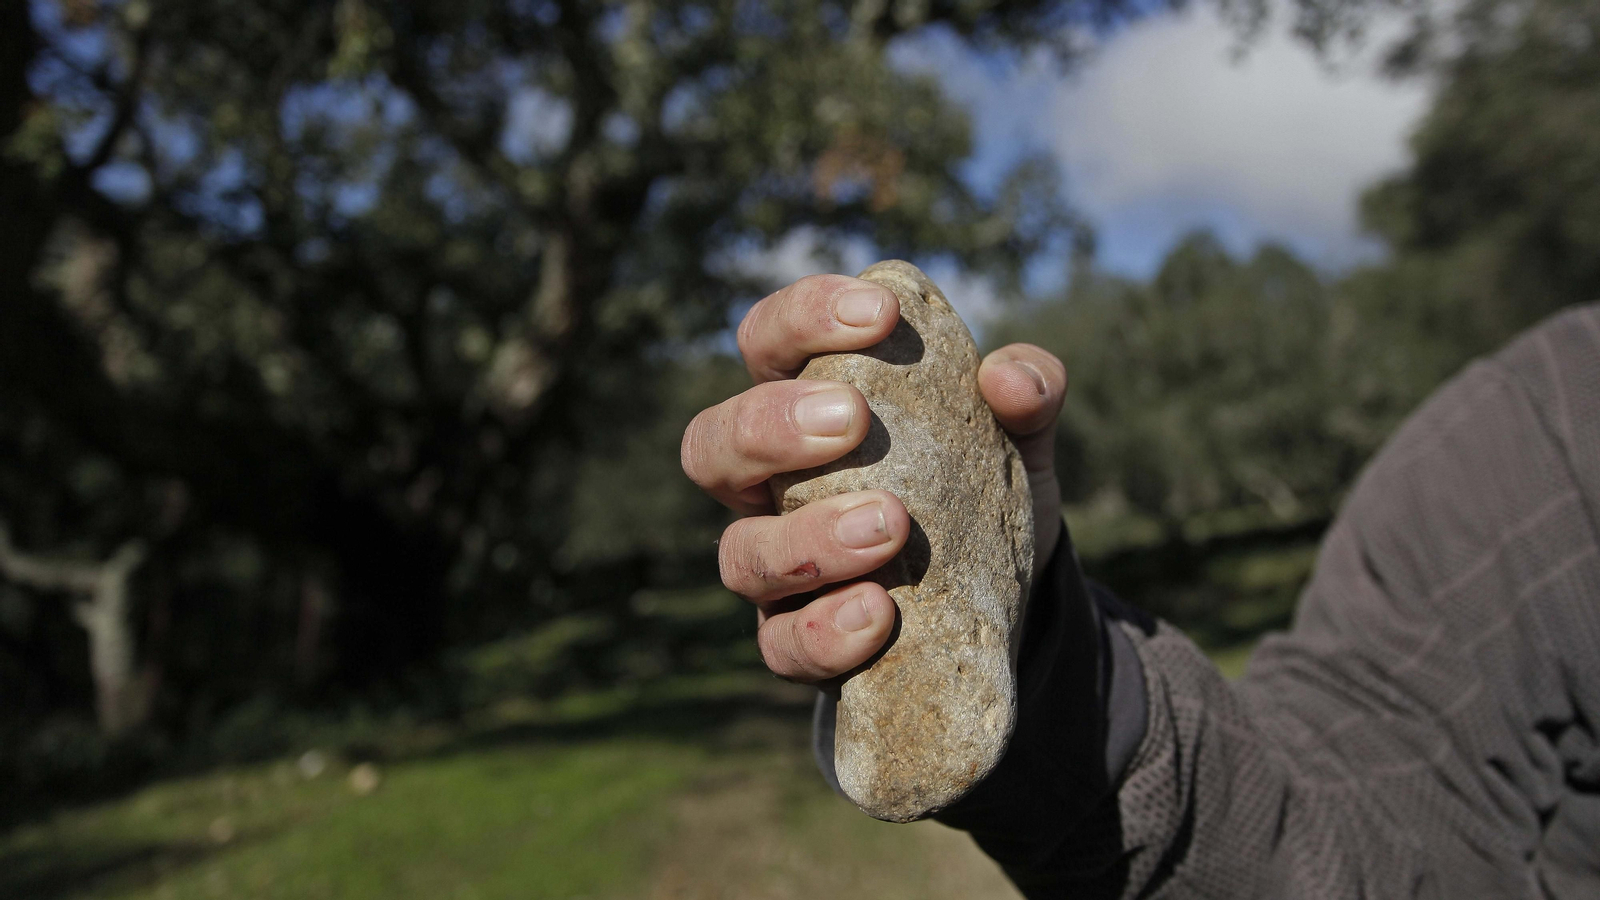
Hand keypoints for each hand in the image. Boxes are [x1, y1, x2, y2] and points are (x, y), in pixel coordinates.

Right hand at [681, 274, 1066, 682]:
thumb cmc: (976, 489)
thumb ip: (1027, 393)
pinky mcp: (798, 642)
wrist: (1000, 602)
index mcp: (801, 407)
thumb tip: (1009, 378)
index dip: (803, 318)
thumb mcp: (1018, 435)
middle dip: (771, 426)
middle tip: (852, 418)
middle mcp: (766, 486)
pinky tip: (879, 613)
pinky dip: (825, 630)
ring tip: (889, 525)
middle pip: (711, 445)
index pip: (766, 343)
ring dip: (809, 538)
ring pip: (741, 555)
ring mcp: (774, 570)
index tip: (879, 316)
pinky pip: (782, 645)